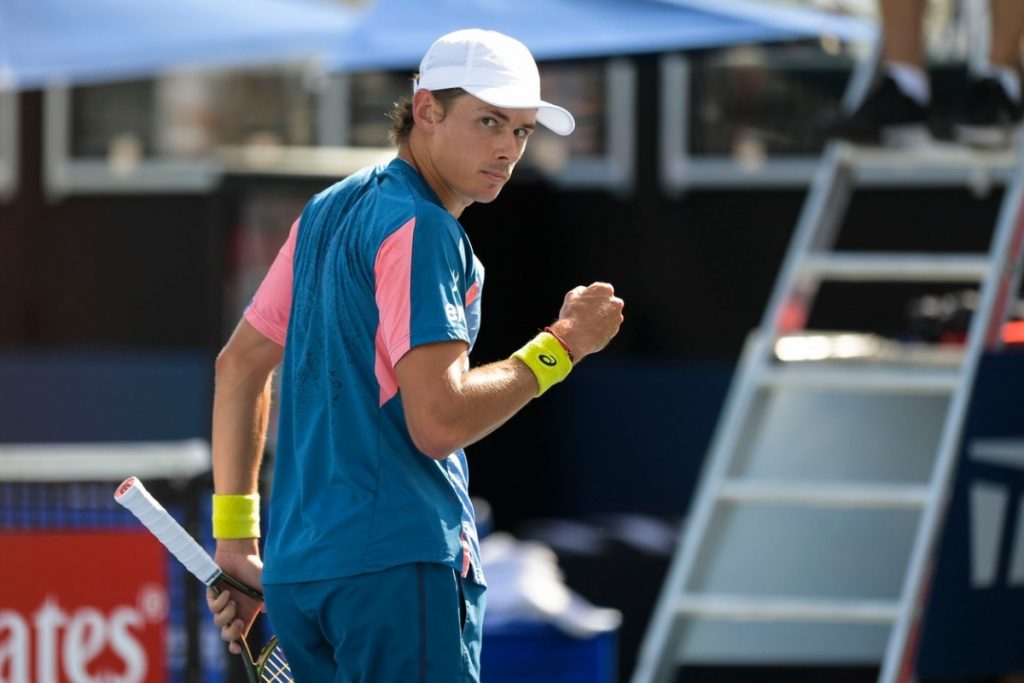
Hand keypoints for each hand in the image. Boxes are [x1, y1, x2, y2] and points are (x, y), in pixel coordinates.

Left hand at [207, 539, 263, 654]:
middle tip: (239, 623)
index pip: (239, 637)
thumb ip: (271, 603)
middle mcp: (233, 613)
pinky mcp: (212, 597)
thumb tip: (274, 614)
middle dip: (231, 634)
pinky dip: (221, 603)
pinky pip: (213, 608)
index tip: (239, 649)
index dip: (236, 647)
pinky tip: (228, 593)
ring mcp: (222, 606)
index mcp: (246, 615)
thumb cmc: (255, 571)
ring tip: (234, 601)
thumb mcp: (266, 589)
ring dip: (227, 615)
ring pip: (218, 623)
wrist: (241, 555)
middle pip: (227, 636)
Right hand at [549, 282, 623, 361]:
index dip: (594, 296)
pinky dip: (603, 328)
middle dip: (602, 306)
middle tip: (589, 313)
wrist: (575, 337)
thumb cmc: (572, 314)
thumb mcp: (572, 296)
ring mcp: (617, 317)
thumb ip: (582, 291)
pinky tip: (591, 331)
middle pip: (610, 302)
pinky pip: (609, 327)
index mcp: (606, 290)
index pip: (603, 290)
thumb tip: (585, 292)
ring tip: (588, 324)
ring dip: (603, 317)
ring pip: (611, 315)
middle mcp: (615, 302)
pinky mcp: (615, 330)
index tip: (587, 302)